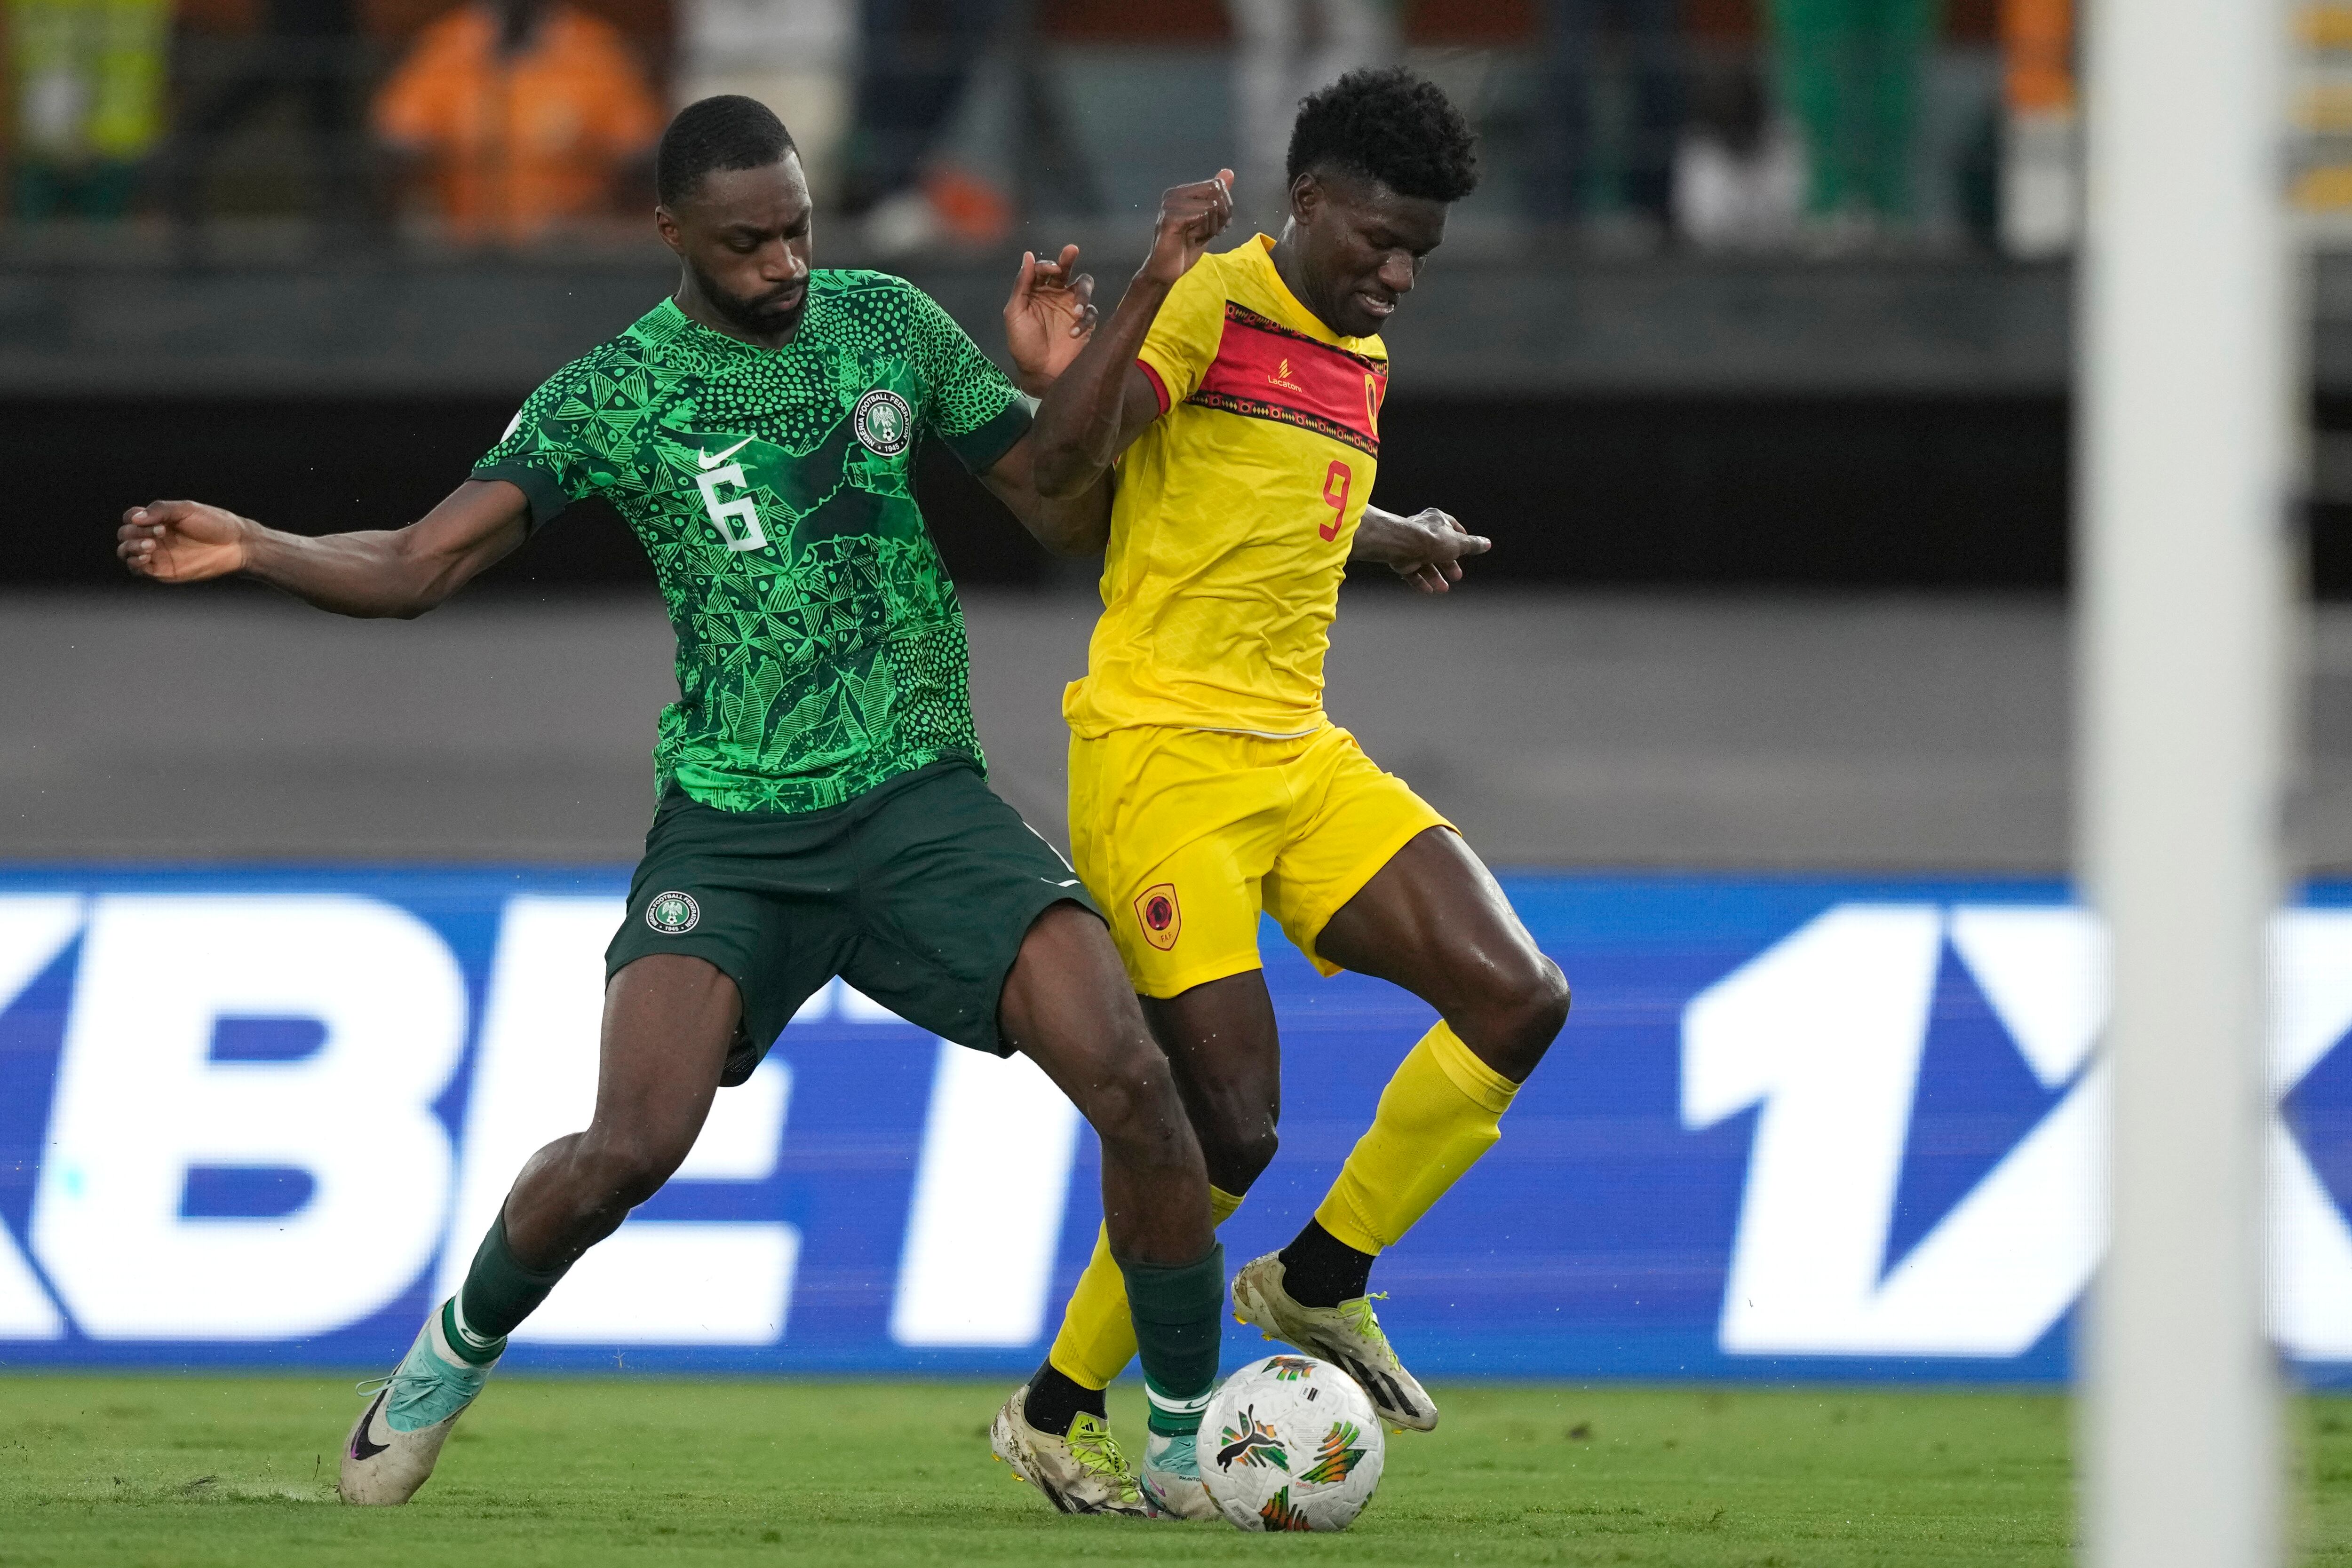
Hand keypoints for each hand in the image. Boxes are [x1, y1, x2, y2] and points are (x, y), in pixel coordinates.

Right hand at [117, 499, 251, 583]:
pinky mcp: (163, 570)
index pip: (130, 518)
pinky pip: (137, 569)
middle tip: (160, 534)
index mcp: (158, 519)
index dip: (134, 519)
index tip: (158, 522)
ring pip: (126, 552)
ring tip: (150, 546)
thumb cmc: (214, 523)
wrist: (235, 545)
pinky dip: (134, 563)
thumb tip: (134, 518)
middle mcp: (154, 536)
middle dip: (134, 533)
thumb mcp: (186, 509)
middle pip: (125, 534)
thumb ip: (159, 510)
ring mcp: (157, 554)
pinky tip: (146, 557)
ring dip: (130, 548)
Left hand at [1004, 244, 1097, 393]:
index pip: (1042, 270)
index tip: (1050, 271)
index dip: (1046, 266)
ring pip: (1084, 286)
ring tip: (1077, 309)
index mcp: (1035, 291)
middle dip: (1068, 259)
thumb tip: (1027, 255)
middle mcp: (1055, 295)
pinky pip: (1091, 313)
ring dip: (1083, 293)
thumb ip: (1021, 284)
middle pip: (1065, 270)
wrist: (1039, 372)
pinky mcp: (1085, 323)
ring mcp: (1071, 308)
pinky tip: (1073, 333)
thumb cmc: (1023, 344)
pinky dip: (1085, 320)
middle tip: (1072, 250)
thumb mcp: (1014, 313)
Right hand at [1140, 169, 1234, 286]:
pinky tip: (1194, 240)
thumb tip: (1229, 172)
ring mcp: (1170, 205)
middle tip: (1213, 232)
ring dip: (1212, 227)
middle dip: (1222, 216)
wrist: (1165, 271)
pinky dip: (1204, 231)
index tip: (1222, 225)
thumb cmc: (1185, 247)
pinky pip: (1202, 216)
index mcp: (1181, 192)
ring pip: (1211, 206)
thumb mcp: (1208, 221)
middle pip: (1215, 192)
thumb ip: (1217, 197)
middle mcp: (1173, 194)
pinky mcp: (1170, 219)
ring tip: (1199, 237)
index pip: (1217, 185)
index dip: (1226, 207)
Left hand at [1359, 506, 1490, 592]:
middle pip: (1438, 549)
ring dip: (1435, 577)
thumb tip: (1487, 543)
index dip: (1461, 538)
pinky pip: (1411, 571)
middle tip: (1457, 576)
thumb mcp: (1458, 544)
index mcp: (1436, 519)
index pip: (1451, 526)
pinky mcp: (1400, 558)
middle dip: (1449, 564)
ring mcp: (1409, 545)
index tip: (1467, 549)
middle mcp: (1422, 530)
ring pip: (1425, 562)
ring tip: (1444, 588)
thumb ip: (1472, 545)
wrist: (1403, 546)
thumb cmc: (1432, 540)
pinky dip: (1420, 581)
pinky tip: (1429, 591)